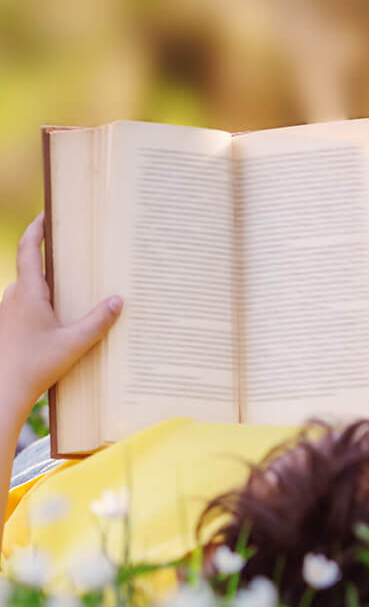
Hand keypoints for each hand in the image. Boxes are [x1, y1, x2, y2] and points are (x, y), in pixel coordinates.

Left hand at [0, 214, 121, 414]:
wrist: (2, 391)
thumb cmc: (34, 366)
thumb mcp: (74, 343)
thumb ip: (98, 321)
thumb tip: (118, 300)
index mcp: (27, 293)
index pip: (29, 249)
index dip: (37, 228)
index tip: (47, 214)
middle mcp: (13, 298)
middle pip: (31, 266)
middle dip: (50, 254)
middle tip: (72, 246)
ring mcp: (8, 312)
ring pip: (29, 287)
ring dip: (48, 281)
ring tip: (73, 282)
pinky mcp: (8, 327)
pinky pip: (27, 304)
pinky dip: (44, 300)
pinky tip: (61, 316)